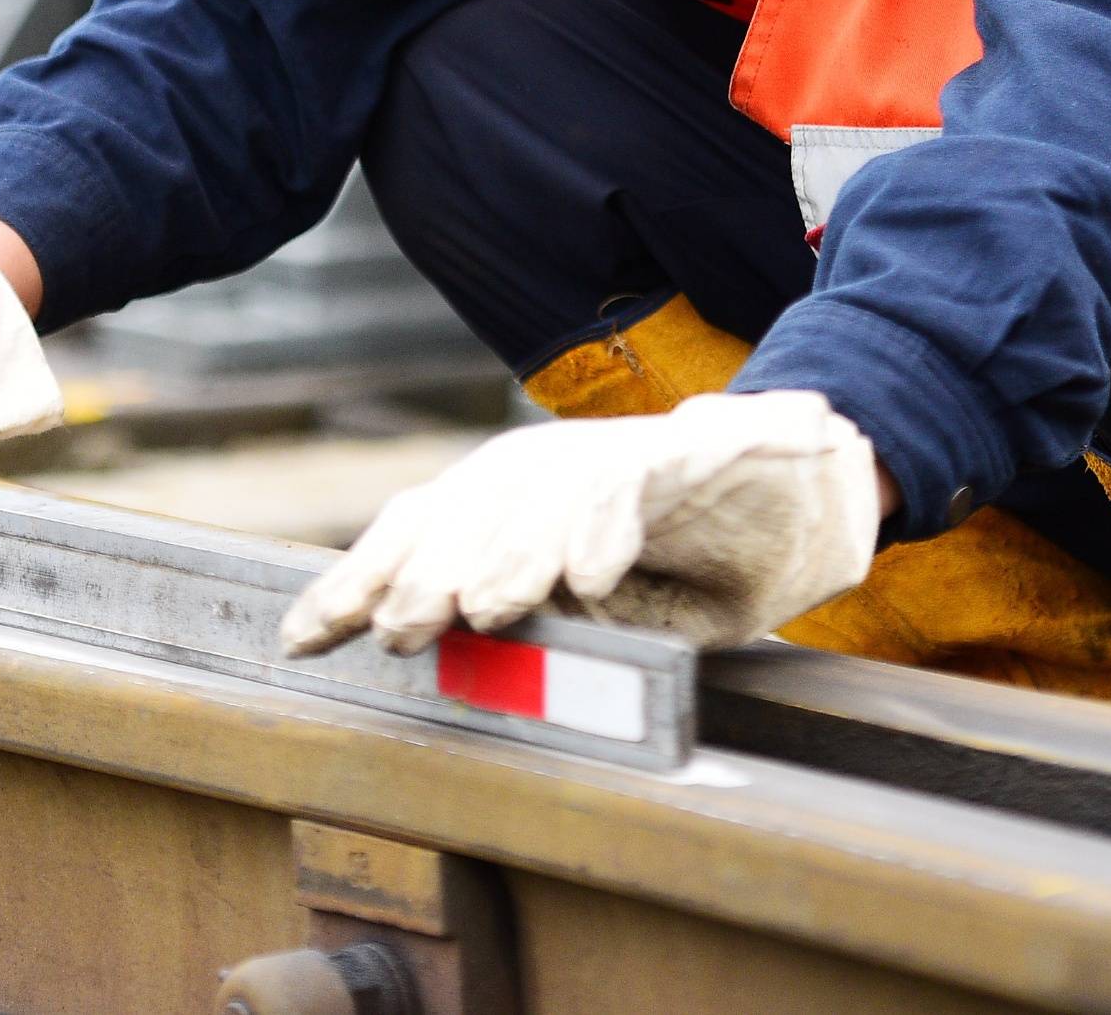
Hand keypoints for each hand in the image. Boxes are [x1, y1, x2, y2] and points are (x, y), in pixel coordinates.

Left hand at [278, 390, 878, 657]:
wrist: (806, 487)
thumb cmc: (690, 554)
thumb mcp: (597, 606)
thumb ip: (529, 623)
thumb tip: (431, 659)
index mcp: (510, 504)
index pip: (415, 533)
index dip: (357, 578)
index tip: (304, 641)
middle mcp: (548, 468)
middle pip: (465, 510)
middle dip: (426, 570)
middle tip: (396, 629)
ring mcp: (614, 453)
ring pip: (545, 496)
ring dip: (514, 552)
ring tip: (486, 608)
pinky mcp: (688, 451)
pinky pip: (639, 482)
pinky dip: (613, 525)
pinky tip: (594, 577)